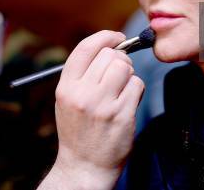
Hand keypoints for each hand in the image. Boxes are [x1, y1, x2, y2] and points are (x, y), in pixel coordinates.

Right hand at [39, 30, 144, 189]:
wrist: (84, 167)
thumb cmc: (79, 128)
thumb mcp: (68, 98)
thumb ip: (83, 72)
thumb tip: (109, 44)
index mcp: (66, 87)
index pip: (86, 48)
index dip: (105, 37)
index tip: (117, 37)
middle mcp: (82, 95)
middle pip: (110, 56)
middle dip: (120, 59)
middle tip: (118, 73)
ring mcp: (103, 106)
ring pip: (126, 67)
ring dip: (129, 74)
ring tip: (122, 88)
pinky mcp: (122, 116)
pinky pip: (137, 85)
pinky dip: (136, 89)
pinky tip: (127, 102)